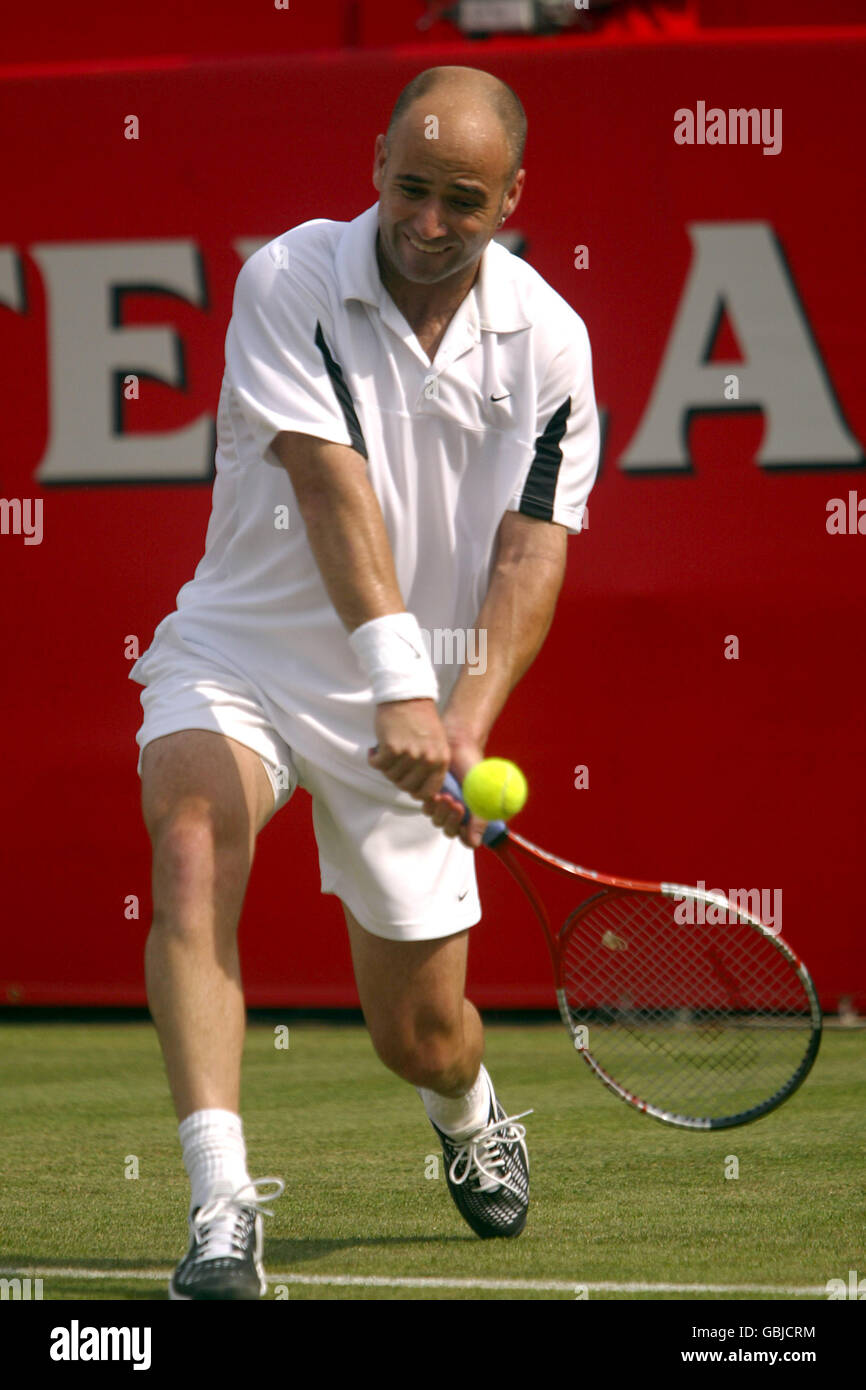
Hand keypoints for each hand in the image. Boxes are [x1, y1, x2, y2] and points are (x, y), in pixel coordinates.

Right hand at [368, 699, 449, 800]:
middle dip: (396, 777)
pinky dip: (373, 758)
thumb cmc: (419, 720)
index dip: (413, 791)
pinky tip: (375, 749)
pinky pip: (378, 765)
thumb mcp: (435, 743)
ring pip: (390, 776)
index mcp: (442, 760)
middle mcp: (428, 759)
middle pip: (406, 787)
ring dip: (384, 766)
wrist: (406, 694)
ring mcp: (410, 754)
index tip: (405, 783)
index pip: (427, 792)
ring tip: (386, 752)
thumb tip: (423, 794)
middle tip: (393, 764)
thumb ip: (431, 766)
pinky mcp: (392, 748)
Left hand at [420, 730, 487, 850]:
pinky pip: (425, 805)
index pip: (467, 839)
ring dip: (440, 811)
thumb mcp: (482, 794)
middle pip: (449, 830)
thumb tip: (475, 843)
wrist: (460, 744)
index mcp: (473, 814)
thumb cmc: (475, 768)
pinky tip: (437, 790)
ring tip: (446, 795)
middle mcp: (457, 811)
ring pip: (436, 819)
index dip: (465, 837)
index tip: (465, 829)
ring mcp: (442, 803)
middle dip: (451, 820)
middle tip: (456, 804)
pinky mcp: (428, 792)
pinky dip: (430, 801)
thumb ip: (480, 820)